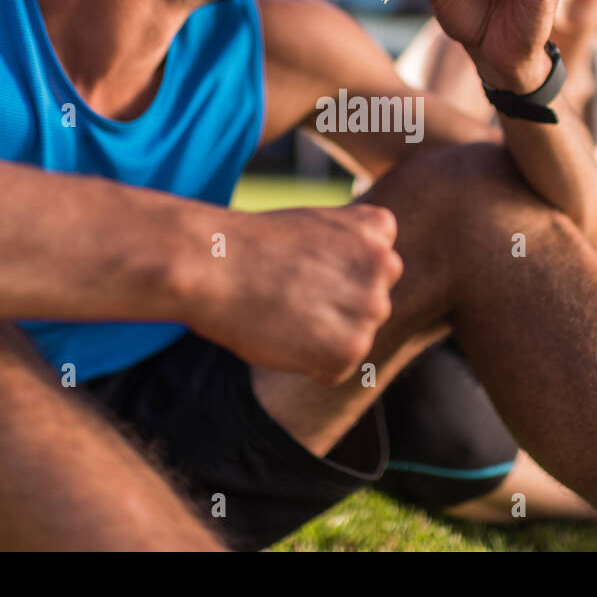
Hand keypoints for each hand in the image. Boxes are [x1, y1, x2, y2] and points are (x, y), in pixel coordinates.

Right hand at [193, 204, 402, 384]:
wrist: (211, 264)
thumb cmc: (251, 245)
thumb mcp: (316, 226)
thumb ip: (351, 250)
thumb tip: (363, 290)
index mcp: (378, 228)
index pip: (375, 268)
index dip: (335, 273)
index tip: (303, 265)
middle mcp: (385, 265)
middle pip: (369, 305)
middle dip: (337, 308)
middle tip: (290, 293)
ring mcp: (372, 307)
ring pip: (355, 339)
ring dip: (323, 337)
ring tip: (285, 312)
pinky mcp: (351, 348)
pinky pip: (335, 370)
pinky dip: (308, 365)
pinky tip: (282, 336)